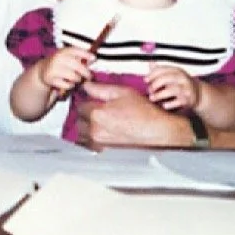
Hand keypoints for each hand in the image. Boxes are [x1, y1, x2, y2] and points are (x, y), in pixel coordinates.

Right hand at [39, 46, 93, 94]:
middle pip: (77, 65)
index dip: (86, 54)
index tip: (94, 58)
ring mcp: (53, 69)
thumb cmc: (61, 64)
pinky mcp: (50, 79)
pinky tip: (69, 83)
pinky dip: (70, 85)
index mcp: (63, 51)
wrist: (43, 70)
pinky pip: (67, 85)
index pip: (75, 50)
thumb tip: (93, 59)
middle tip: (89, 76)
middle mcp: (57, 58)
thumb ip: (80, 57)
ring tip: (77, 79)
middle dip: (85, 72)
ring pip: (74, 77)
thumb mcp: (68, 57)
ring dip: (78, 79)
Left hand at [74, 80, 194, 147]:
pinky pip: (88, 143)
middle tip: (95, 107)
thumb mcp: (122, 92)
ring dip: (85, 126)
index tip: (90, 97)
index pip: (79, 104)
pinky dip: (90, 137)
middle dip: (84, 113)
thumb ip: (100, 88)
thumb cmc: (144, 113)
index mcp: (98, 114)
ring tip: (98, 120)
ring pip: (81, 132)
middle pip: (78, 119)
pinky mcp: (104, 149)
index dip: (85, 99)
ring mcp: (99, 141)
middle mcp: (96, 130)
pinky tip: (101, 130)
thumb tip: (87, 85)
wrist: (156, 130)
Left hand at [143, 64, 199, 111]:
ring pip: (171, 90)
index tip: (145, 80)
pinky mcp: (188, 100)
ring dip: (159, 95)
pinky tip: (163, 105)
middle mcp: (183, 78)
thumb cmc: (180, 84)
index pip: (163, 70)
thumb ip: (160, 70)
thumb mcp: (172, 75)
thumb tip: (149, 62)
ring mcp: (186, 89)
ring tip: (152, 98)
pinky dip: (169, 104)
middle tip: (149, 90)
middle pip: (166, 78)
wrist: (199, 95)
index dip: (152, 74)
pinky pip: (177, 102)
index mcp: (177, 71)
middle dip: (155, 84)